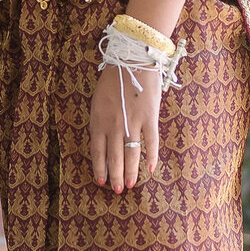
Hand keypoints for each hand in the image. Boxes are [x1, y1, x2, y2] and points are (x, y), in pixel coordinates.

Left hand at [89, 62, 161, 192]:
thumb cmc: (112, 79)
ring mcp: (132, 123)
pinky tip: (151, 169)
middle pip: (114, 157)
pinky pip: (151, 142)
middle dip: (115, 176)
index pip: (98, 151)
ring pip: (132, 154)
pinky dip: (151, 156)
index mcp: (99, 121)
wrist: (132, 60)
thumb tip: (103, 140)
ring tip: (130, 185)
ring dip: (130, 172)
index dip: (99, 168)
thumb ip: (100, 121)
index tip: (101, 181)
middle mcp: (114, 125)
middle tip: (117, 190)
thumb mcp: (98, 100)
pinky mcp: (149, 118)